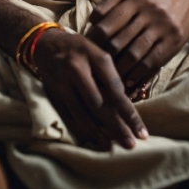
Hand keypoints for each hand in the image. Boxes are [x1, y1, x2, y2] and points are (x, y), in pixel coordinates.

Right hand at [33, 28, 148, 150]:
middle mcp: (78, 70)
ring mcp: (63, 84)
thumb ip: (110, 76)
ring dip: (99, 133)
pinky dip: (82, 130)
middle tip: (130, 144)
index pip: (115, 89)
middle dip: (116, 127)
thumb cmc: (81, 49)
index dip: (129, 113)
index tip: (141, 131)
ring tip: (113, 145)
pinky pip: (69, 117)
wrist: (47, 44)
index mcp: (95, 57)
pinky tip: (94, 138)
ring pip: (83, 114)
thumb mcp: (99, 53)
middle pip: (99, 105)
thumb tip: (124, 107)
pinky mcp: (53, 94)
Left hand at [87, 0, 188, 93]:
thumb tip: (92, 24)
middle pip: (116, 38)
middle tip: (96, 69)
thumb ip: (115, 2)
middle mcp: (146, 7)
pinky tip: (129, 80)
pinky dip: (138, 74)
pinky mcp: (174, 38)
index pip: (104, 18)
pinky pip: (151, 61)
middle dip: (104, 57)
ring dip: (119, 70)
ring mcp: (161, 24)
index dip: (92, 37)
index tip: (87, 49)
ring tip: (111, 78)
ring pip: (132, 54)